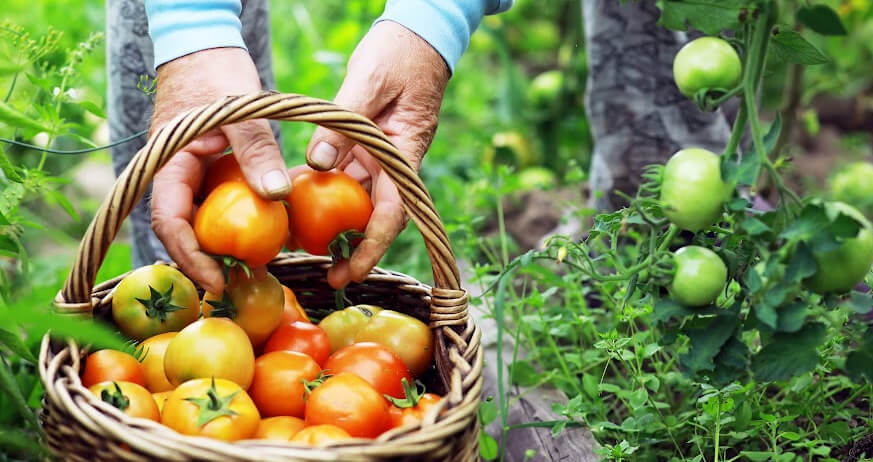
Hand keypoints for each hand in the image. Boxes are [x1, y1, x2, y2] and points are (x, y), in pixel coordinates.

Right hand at [149, 48, 289, 293]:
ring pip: (201, 220)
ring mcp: (190, 175)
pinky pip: (218, 204)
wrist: (205, 49)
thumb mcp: (241, 112)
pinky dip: (237, 221)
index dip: (190, 256)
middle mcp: (173, 176)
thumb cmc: (216, 74)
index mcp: (167, 164)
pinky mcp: (208, 172)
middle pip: (184, 230)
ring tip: (255, 267)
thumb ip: (256, 151)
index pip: (169, 221)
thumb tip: (277, 197)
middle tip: (240, 284)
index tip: (216, 278)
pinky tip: (264, 234)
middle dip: (208, 260)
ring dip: (223, 245)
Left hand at [305, 21, 449, 288]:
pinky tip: (300, 196)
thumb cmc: (399, 54)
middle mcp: (393, 161)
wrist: (417, 35)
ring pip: (358, 198)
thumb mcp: (368, 82)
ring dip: (336, 222)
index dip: (373, 246)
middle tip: (328, 275)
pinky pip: (346, 173)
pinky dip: (326, 187)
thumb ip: (343, 124)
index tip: (353, 271)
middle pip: (376, 214)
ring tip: (306, 244)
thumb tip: (316, 163)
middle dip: (354, 248)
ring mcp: (380, 155)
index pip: (393, 211)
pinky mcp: (366, 145)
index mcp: (403, 152)